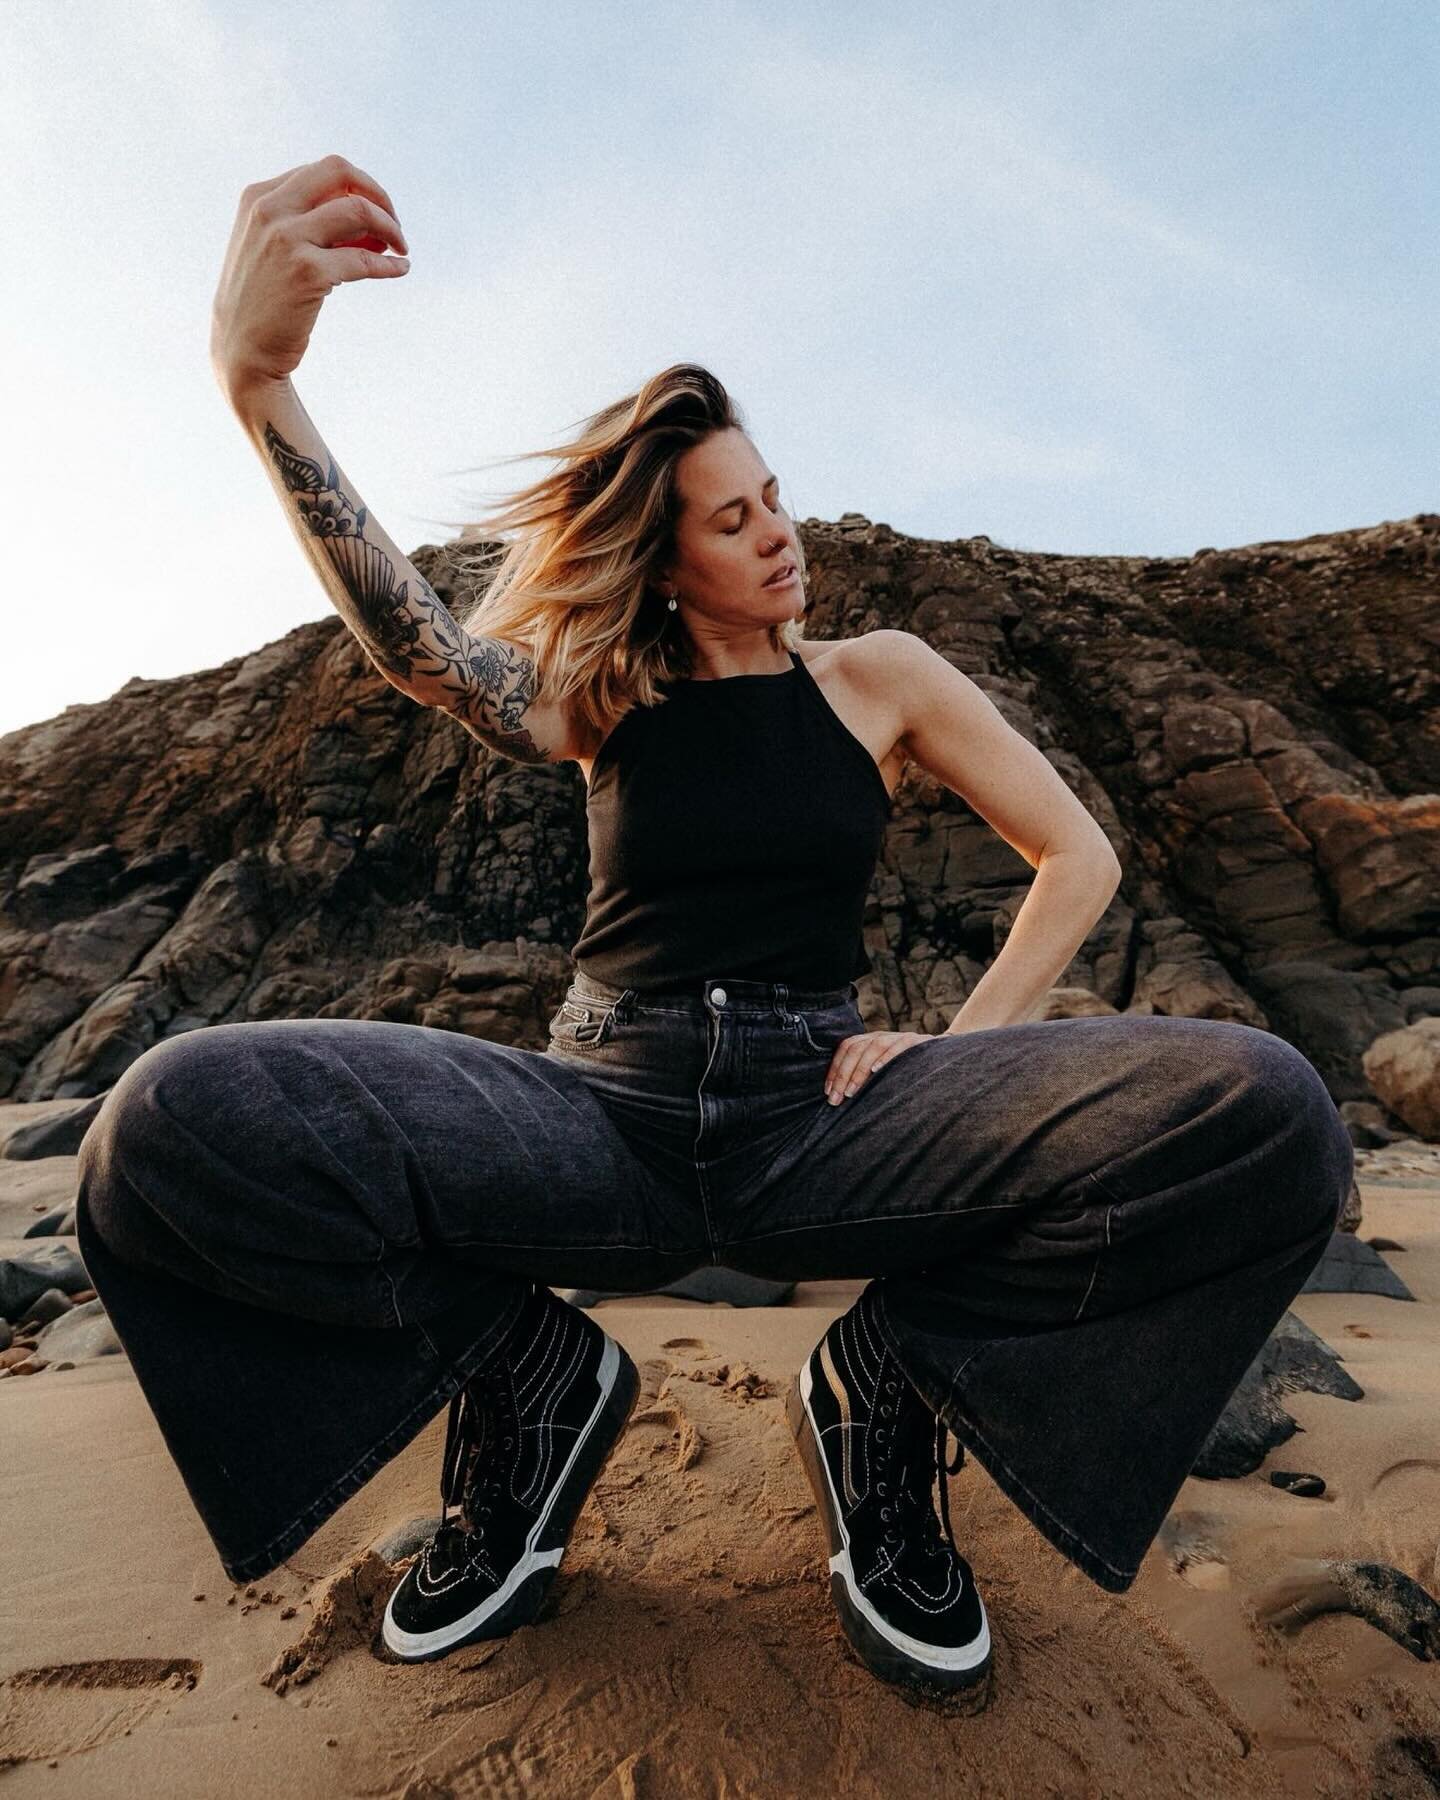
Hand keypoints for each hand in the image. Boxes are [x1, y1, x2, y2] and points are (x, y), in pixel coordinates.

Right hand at [210, 153, 409, 399]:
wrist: (242, 352)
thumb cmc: (264, 302)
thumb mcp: (272, 249)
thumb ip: (308, 227)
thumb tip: (372, 224)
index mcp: (259, 197)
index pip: (321, 172)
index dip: (356, 190)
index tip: (373, 215)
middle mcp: (270, 210)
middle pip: (339, 171)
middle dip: (376, 192)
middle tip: (394, 222)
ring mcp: (288, 239)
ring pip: (357, 209)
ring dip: (389, 226)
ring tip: (401, 247)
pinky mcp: (308, 273)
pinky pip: (363, 260)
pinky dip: (389, 265)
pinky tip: (401, 269)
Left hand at [825, 1030, 930, 1104]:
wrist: (941, 1061)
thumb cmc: (904, 1073)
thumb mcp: (880, 1073)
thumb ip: (863, 1078)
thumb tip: (837, 1097)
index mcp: (869, 1040)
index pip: (846, 1047)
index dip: (835, 1069)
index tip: (828, 1092)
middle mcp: (881, 1036)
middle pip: (856, 1048)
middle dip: (843, 1075)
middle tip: (836, 1099)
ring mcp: (899, 1037)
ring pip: (874, 1046)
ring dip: (860, 1070)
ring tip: (852, 1092)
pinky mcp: (917, 1042)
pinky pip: (900, 1046)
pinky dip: (886, 1057)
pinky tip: (877, 1071)